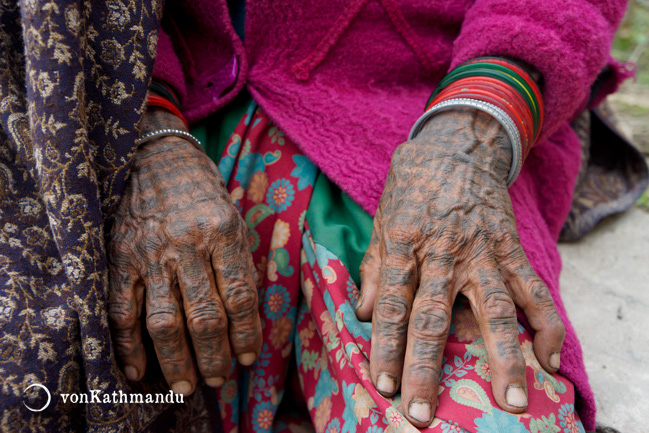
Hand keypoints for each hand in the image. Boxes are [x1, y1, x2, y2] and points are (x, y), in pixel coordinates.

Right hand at [107, 107, 261, 395]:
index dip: (245, 336)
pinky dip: (128, 346)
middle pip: (203, 317)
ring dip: (175, 361)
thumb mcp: (234, 220)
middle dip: (213, 357)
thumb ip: (240, 266)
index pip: (238, 298)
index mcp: (222, 233)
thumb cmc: (204, 194)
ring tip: (186, 387)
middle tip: (218, 381)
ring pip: (163, 321)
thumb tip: (246, 320)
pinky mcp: (119, 258)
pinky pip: (122, 310)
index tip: (248, 361)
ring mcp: (149, 254)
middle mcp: (186, 246)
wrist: (158, 159)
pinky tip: (139, 372)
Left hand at [356, 108, 564, 426]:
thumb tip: (363, 313)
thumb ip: (372, 266)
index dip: (385, 348)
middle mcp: (442, 251)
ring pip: (493, 309)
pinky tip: (548, 358)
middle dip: (426, 369)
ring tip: (512, 400)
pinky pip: (533, 289)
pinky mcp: (511, 247)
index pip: (390, 306)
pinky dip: (545, 323)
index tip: (383, 386)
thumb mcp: (381, 218)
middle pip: (432, 318)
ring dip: (503, 358)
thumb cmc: (412, 184)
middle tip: (422, 414)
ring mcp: (481, 250)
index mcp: (403, 244)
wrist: (459, 143)